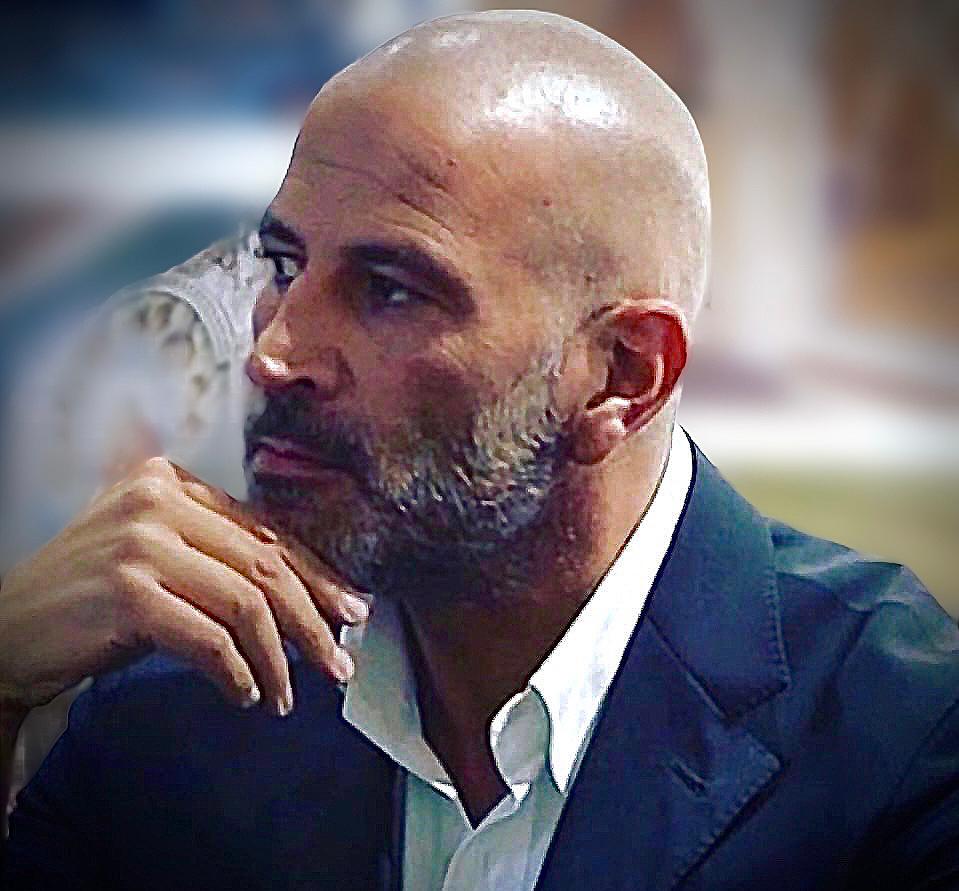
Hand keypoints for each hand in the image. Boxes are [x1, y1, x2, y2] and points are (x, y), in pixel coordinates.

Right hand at [0, 457, 368, 716]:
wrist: (6, 632)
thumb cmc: (92, 600)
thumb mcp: (158, 558)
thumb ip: (221, 558)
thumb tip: (310, 595)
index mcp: (172, 481)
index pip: (264, 531)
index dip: (316, 575)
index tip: (349, 610)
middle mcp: (158, 499)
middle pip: (265, 565)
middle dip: (311, 620)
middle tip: (338, 662)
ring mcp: (141, 543)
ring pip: (246, 603)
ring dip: (277, 658)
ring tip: (286, 695)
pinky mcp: (127, 592)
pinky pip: (209, 639)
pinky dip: (237, 673)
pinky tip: (244, 695)